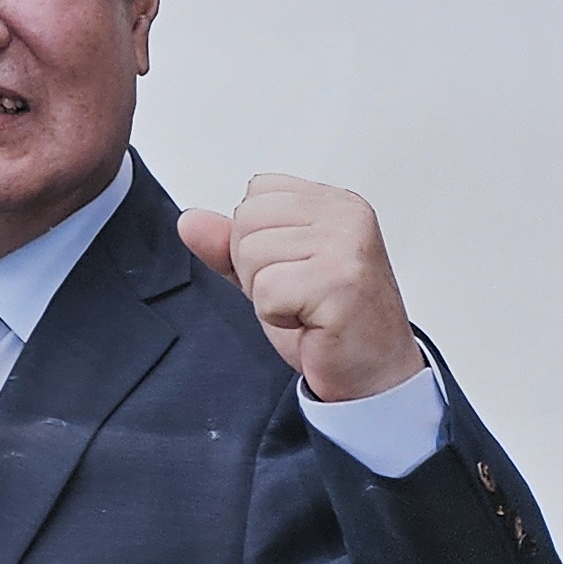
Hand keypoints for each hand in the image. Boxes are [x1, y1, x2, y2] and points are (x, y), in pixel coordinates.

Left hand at [178, 174, 427, 403]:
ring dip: (266, 295)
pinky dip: (276, 315)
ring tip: (304, 308)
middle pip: (248, 219)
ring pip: (252, 254)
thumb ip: (228, 246)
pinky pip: (267, 289)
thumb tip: (190, 220)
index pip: (258, 191)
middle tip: (297, 293)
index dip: (256, 239)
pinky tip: (308, 322)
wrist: (372, 372)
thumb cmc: (328, 323)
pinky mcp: (340, 280)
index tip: (292, 269)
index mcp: (334, 205)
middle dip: (255, 267)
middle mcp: (345, 216)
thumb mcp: (268, 275)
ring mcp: (347, 244)